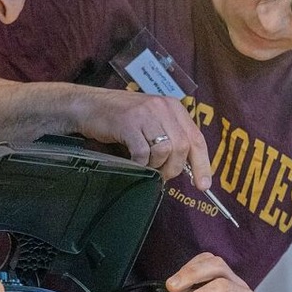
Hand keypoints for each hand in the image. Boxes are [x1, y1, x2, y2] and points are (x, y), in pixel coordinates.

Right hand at [72, 89, 211, 186]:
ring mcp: (146, 113)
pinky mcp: (128, 122)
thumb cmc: (120, 119)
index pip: (197, 138)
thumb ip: (170, 138)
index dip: (202, 164)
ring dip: (156, 165)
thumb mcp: (151, 122)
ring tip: (145, 165)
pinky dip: (140, 163)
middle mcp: (163, 107)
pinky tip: (132, 161)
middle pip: (183, 147)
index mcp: (173, 108)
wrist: (88, 106)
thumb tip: (187, 169)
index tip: (203, 185)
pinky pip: (143, 152)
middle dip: (173, 168)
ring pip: (165, 150)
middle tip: (161, 175)